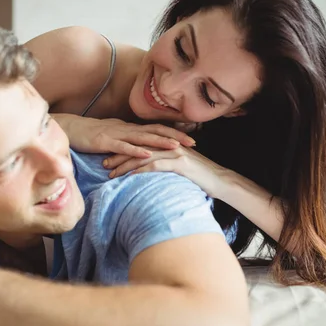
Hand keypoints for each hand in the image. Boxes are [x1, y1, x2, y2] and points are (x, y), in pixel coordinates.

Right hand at [53, 114, 195, 157]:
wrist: (68, 128)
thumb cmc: (89, 134)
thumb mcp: (112, 137)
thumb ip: (126, 142)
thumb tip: (140, 149)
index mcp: (129, 128)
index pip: (156, 129)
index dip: (174, 133)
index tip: (191, 138)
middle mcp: (126, 128)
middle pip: (155, 131)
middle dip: (175, 136)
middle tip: (194, 142)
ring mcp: (116, 134)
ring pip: (142, 138)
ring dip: (160, 142)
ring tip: (177, 147)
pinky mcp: (105, 141)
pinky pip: (122, 146)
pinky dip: (136, 151)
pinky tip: (147, 155)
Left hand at [103, 146, 230, 198]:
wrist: (221, 181)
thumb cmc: (201, 177)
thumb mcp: (180, 168)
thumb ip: (166, 165)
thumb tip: (150, 171)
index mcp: (169, 144)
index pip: (141, 144)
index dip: (124, 150)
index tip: (109, 158)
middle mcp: (171, 145)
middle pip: (139, 147)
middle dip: (119, 155)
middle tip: (104, 164)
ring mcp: (176, 153)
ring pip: (144, 156)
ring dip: (125, 164)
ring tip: (111, 173)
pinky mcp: (180, 163)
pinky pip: (156, 165)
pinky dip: (141, 170)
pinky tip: (129, 176)